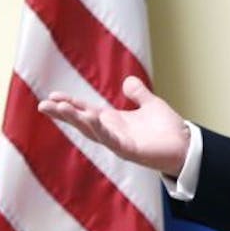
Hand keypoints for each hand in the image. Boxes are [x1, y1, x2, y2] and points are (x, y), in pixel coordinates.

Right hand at [38, 75, 190, 176]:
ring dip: (75, 119)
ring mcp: (118, 142)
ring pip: (91, 130)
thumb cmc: (168, 129)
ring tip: (58, 108)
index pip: (87, 111)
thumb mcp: (151, 105)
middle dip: (63, 114)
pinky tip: (88, 118)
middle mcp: (112, 132)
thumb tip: (128, 81)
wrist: (186, 145)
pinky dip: (98, 129)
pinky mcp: (128, 150)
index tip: (53, 96)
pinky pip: (109, 139)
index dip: (71, 104)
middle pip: (82, 122)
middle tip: (43, 104)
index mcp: (115, 121)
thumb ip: (139, 94)